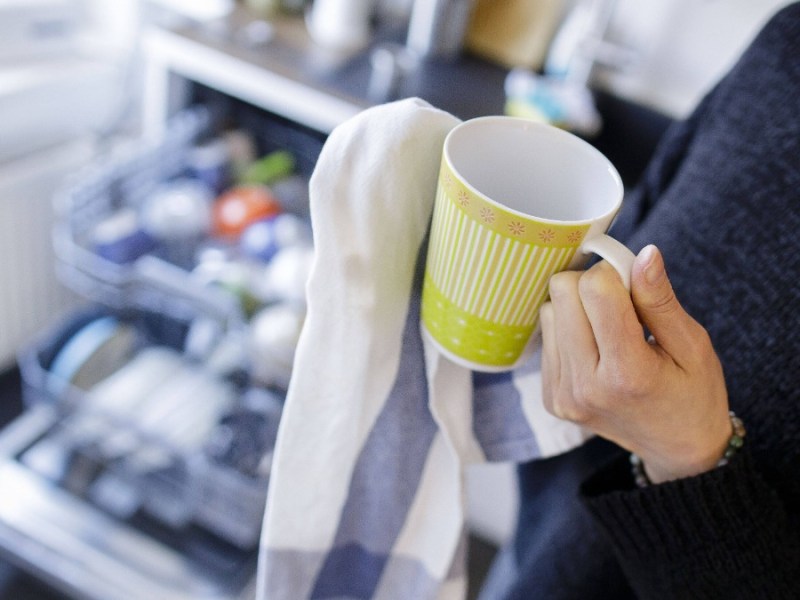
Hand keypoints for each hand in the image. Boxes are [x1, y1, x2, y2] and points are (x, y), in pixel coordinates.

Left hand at [539, 245, 730, 482]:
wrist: (678, 448)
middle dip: (592, 285)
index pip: (595, 290)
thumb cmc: (693, 392)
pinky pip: (546, 337)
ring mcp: (562, 396)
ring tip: (610, 330)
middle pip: (562, 293)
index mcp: (626, 373)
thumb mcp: (692, 344)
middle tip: (622, 304)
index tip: (634, 285)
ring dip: (576, 308)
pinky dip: (568, 331)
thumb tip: (642, 253)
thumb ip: (660, 299)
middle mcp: (585, 387)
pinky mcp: (550, 398)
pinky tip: (596, 349)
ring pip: (548, 311)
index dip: (615, 274)